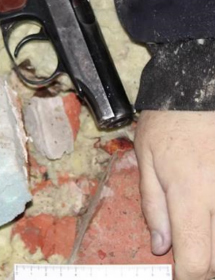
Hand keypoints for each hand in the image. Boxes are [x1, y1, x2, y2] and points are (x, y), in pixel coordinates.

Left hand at [135, 110, 214, 279]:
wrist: (197, 93)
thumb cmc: (167, 123)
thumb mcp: (146, 160)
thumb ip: (154, 206)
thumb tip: (160, 247)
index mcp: (190, 195)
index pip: (197, 259)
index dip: (188, 279)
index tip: (181, 278)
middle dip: (205, 267)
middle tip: (189, 255)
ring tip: (202, 232)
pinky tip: (210, 217)